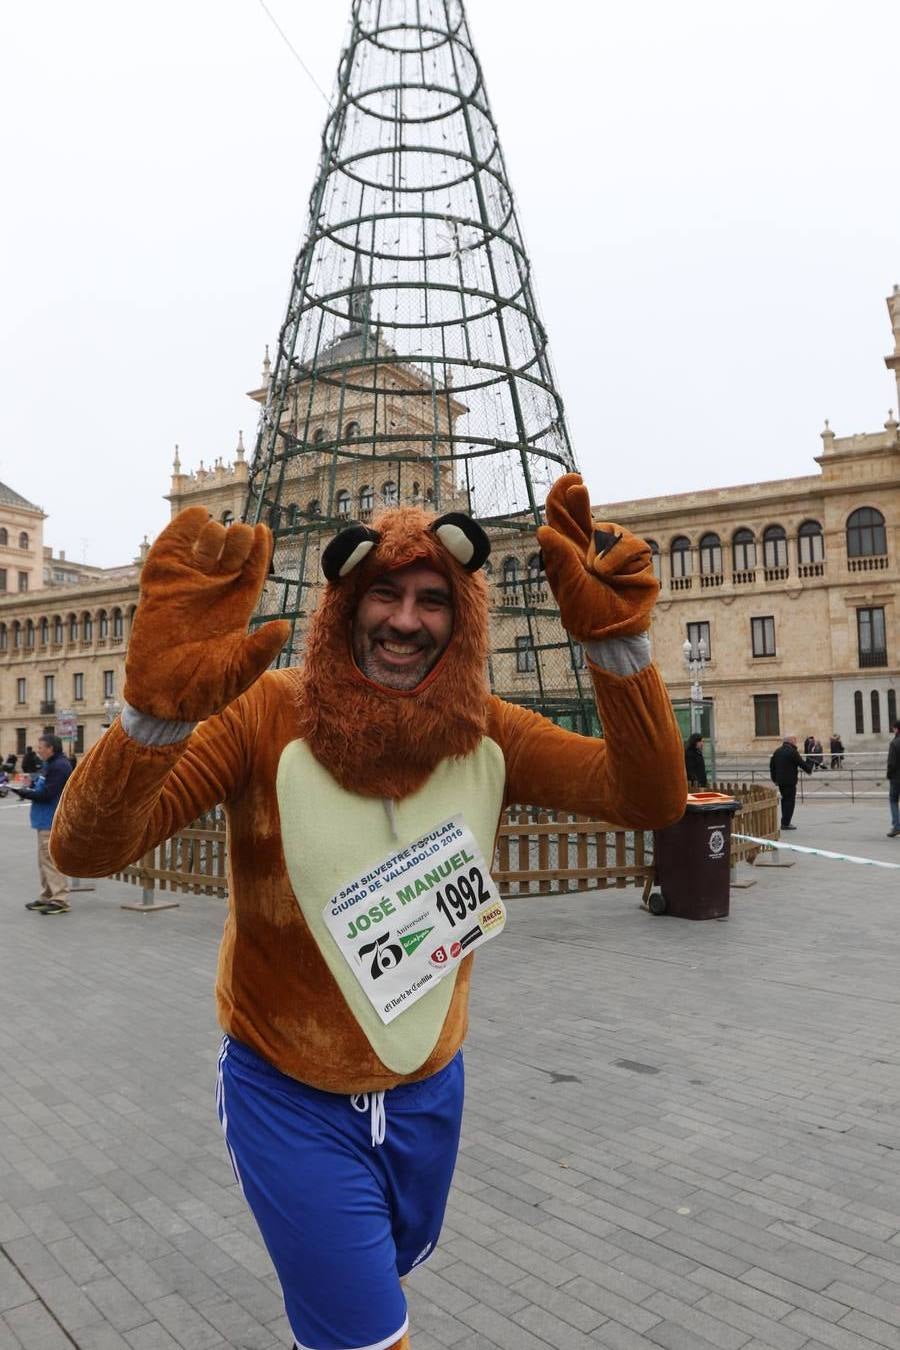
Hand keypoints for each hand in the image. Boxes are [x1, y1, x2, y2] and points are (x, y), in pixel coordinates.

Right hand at [124, 508, 289, 721]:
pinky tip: (195, 517)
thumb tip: (284, 626)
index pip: (253, 570)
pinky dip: (181, 529)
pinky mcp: (159, 586)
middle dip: (239, 538)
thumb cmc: (203, 692)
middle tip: (239, 536)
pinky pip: (169, 550)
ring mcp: (186, 586)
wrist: (161, 701)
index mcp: (236, 608)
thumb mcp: (237, 674)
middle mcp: (214, 592)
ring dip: (214, 531)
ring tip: (216, 534)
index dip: (260, 549)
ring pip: (205, 544)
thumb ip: (260, 651)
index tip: (264, 529)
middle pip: (233, 551)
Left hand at [536, 473, 657, 640]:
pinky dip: (620, 559)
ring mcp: (612, 548)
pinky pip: (629, 544)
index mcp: (566, 550)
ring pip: (609, 530)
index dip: (562, 495)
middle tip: (577, 488)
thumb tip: (542, 530)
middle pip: (581, 512)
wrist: (616, 632)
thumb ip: (561, 557)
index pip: (560, 517)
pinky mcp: (635, 555)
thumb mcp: (570, 586)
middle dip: (578, 500)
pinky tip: (615, 575)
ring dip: (603, 551)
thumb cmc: (587, 613)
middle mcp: (588, 545)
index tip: (570, 481)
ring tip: (600, 574)